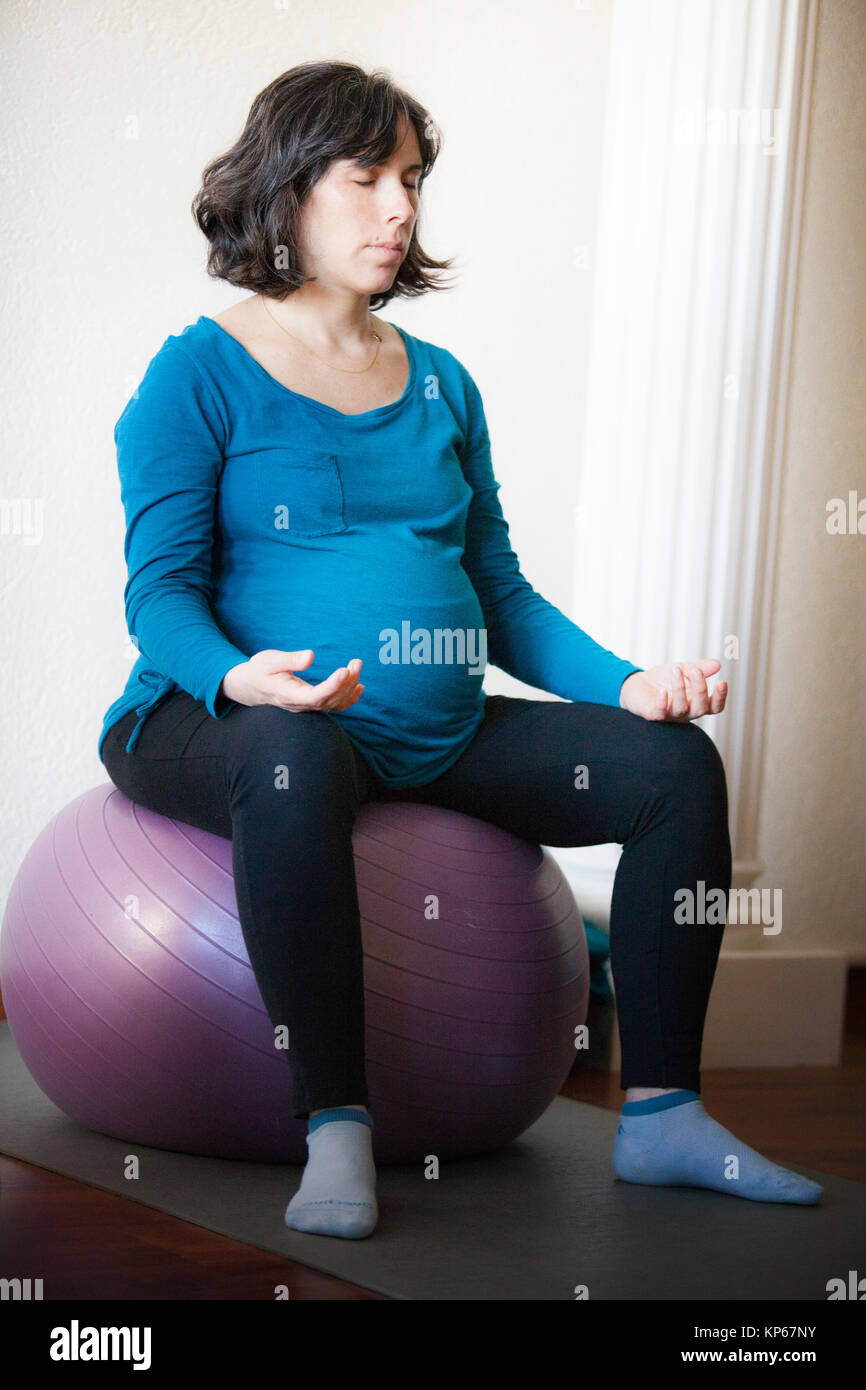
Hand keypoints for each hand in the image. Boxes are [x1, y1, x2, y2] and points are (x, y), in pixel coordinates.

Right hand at [221, 649, 364, 712]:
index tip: (344, 670)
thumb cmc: (258, 671)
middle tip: (355, 662)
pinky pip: (334, 706)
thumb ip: (290, 660)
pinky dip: (349, 698)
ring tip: (356, 666)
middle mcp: (300, 705)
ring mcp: (307, 706)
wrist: (251, 686)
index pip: (315, 696)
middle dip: (346, 682)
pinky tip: (359, 686)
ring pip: (334, 703)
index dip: (332, 686)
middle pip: (329, 700)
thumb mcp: (268, 660)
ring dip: (349, 687)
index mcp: (287, 695)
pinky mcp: (312, 703)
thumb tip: (310, 656)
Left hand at [619, 660, 726, 721]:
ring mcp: (670, 715)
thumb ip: (700, 668)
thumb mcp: (683, 670)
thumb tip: (718, 663)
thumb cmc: (663, 680)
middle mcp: (686, 712)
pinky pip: (660, 712)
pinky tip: (663, 691)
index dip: (720, 697)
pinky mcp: (654, 715)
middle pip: (700, 708)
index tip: (722, 682)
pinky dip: (663, 702)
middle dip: (700, 689)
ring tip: (676, 669)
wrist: (637, 685)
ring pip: (681, 708)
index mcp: (697, 703)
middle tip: (695, 671)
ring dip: (680, 689)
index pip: (714, 706)